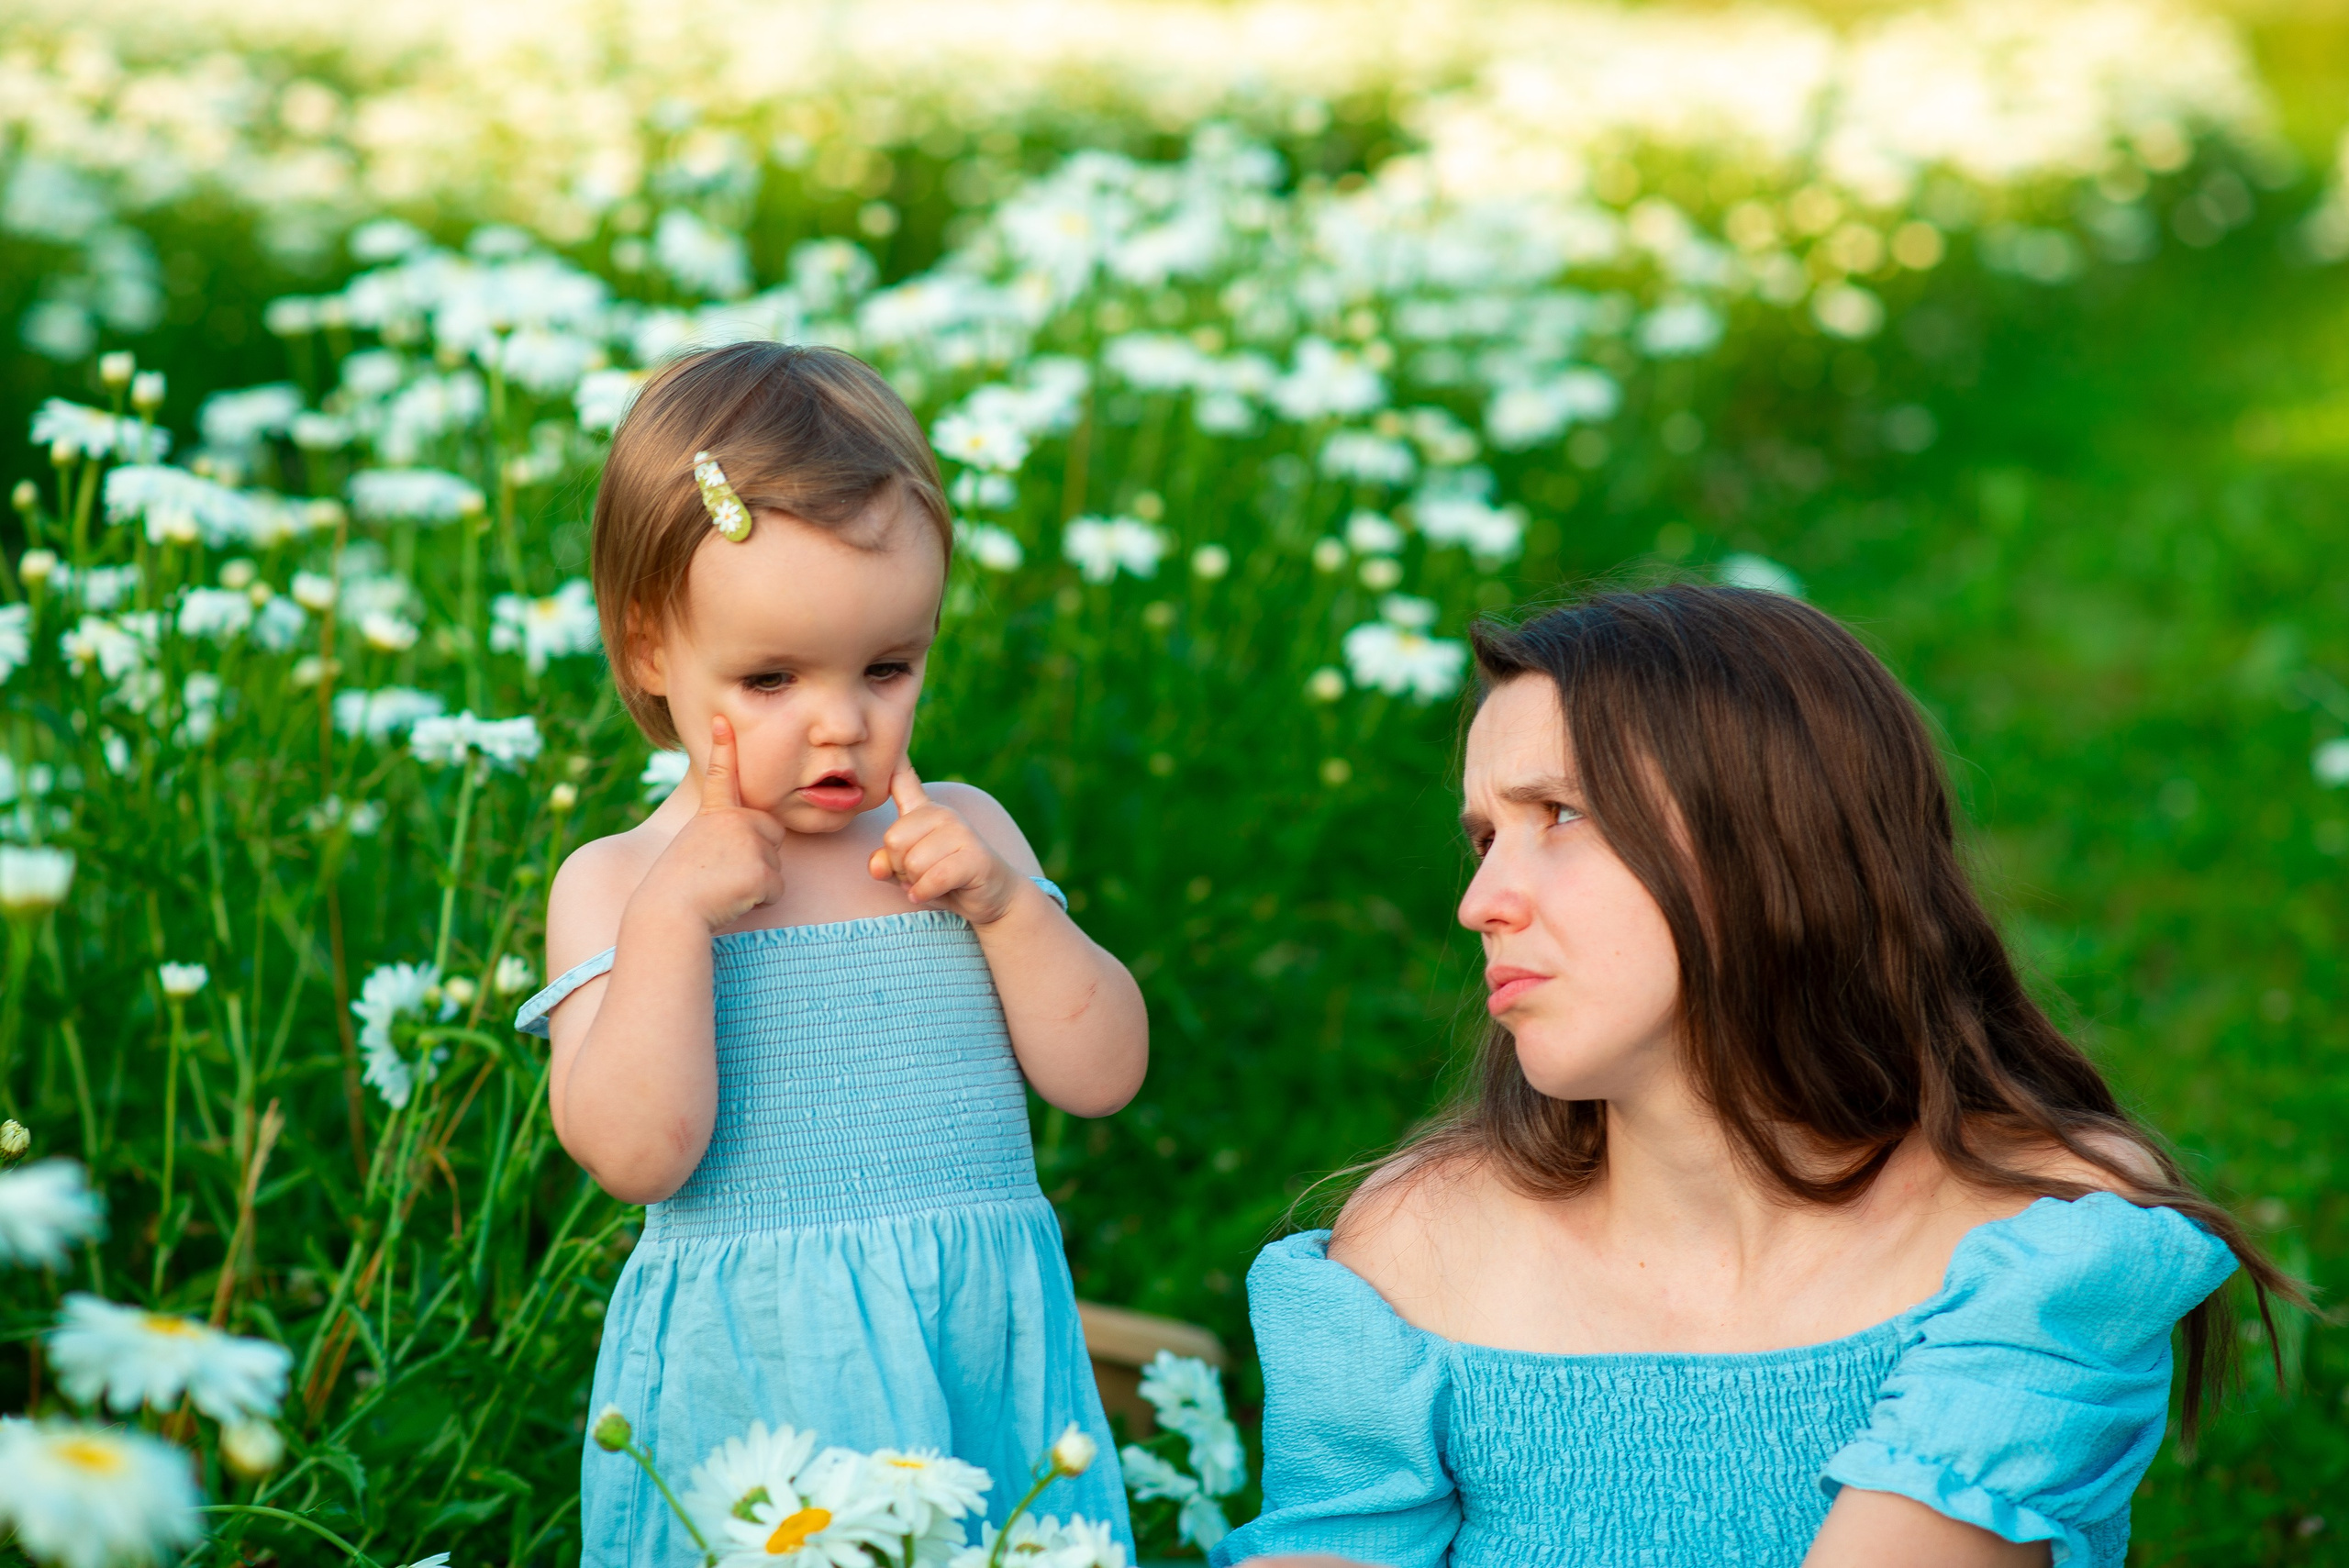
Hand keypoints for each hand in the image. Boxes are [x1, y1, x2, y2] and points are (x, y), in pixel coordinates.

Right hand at [637, 715, 785, 931]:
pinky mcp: (762, 869)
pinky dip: (760, 901)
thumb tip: (745, 840)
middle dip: (759, 856)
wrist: (670, 912)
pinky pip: (776, 890)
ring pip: (775, 866)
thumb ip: (719, 836)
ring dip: (756, 883)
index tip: (723, 720)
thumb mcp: (693, 848)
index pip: (719, 774)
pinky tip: (733, 899)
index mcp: (712, 814)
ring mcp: (750, 842)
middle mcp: (734, 820)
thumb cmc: (677, 890)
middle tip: (724, 873)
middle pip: (772, 834)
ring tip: (723, 888)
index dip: (723, 747)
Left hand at [867, 764, 1021, 923]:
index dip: (894, 762)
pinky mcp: (975, 856)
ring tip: (931, 882)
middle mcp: (943, 814)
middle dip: (899, 868)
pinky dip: (926, 893)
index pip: (903, 779)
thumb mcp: (906, 872)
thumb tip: (877, 865)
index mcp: (923, 812)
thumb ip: (886, 863)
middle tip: (919, 874)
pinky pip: (933, 878)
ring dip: (915, 883)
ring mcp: (961, 832)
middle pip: (894, 840)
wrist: (992, 897)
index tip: (892, 745)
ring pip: (912, 862)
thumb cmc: (944, 881)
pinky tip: (931, 893)